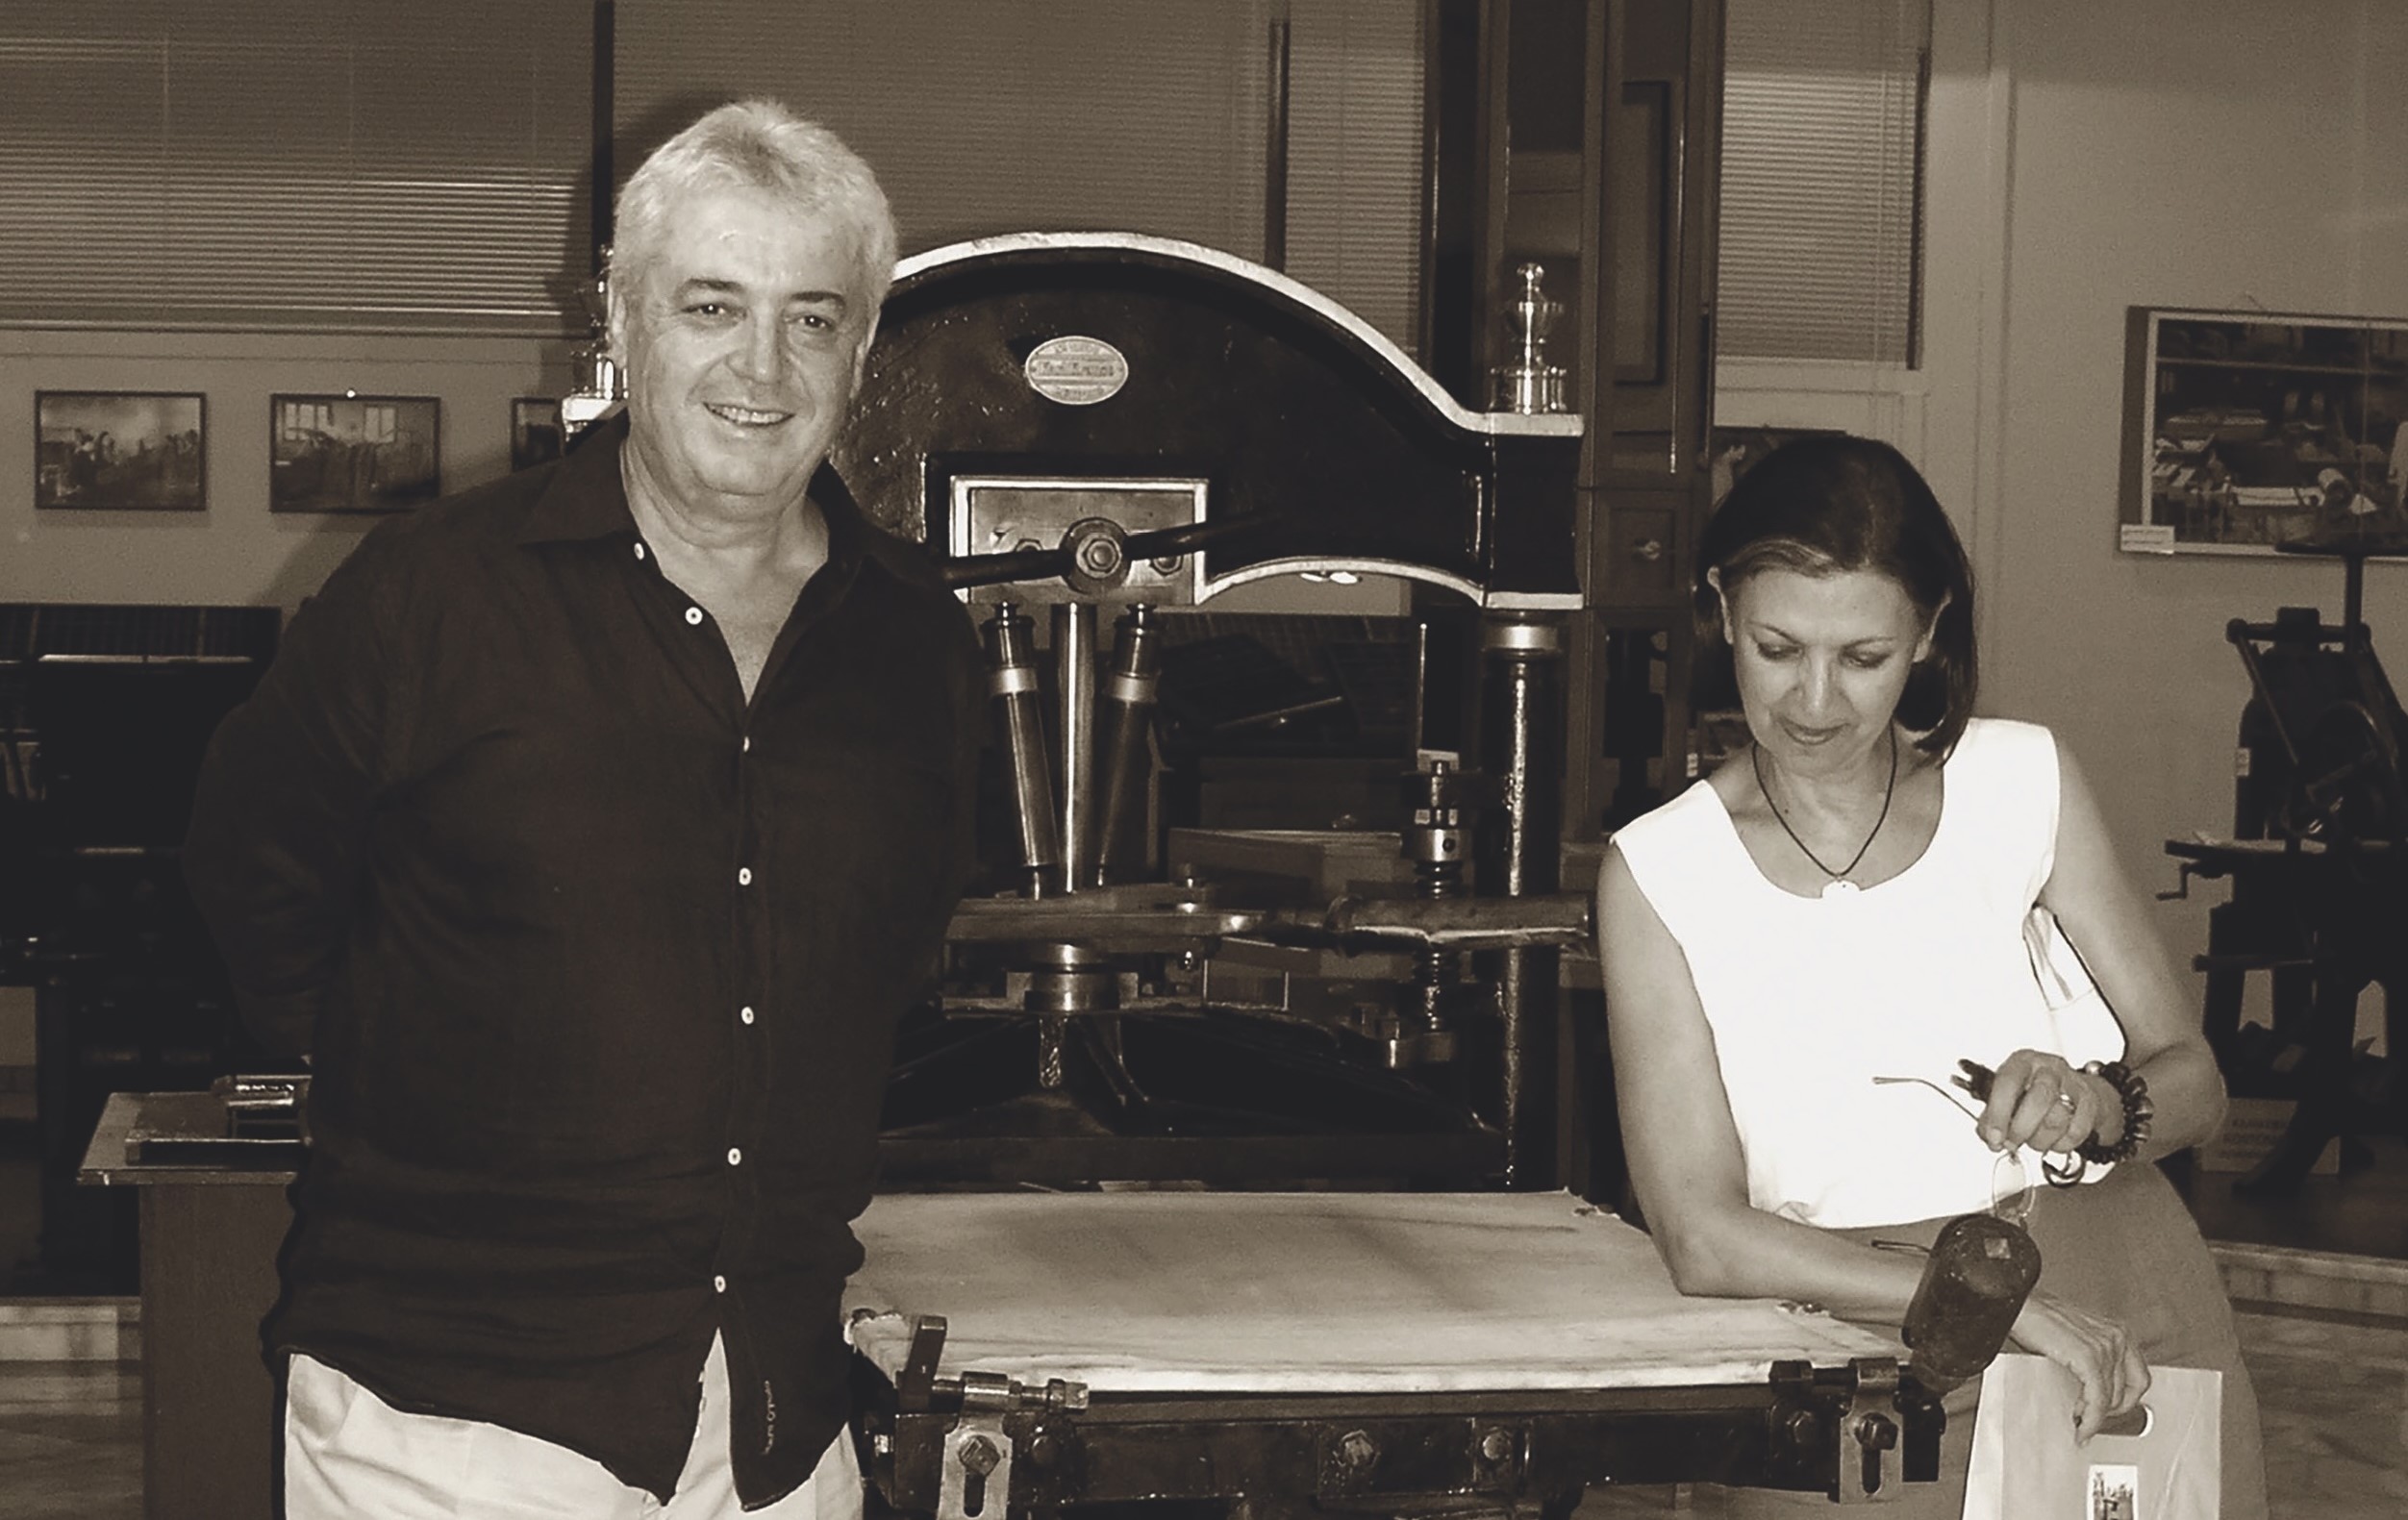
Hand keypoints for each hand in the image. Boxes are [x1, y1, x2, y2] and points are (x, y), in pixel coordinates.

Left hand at [1976, 1049, 2107, 1155]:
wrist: (2073, 1089)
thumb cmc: (2033, 1091)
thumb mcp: (2007, 1095)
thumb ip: (1992, 1116)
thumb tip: (1991, 1137)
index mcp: (2022, 1062)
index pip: (2008, 1083)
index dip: (1999, 1113)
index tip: (1994, 1137)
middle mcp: (2048, 1068)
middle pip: (2038, 1100)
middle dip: (2022, 1129)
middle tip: (2012, 1142)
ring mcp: (2072, 1084)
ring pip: (2057, 1119)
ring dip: (2040, 1139)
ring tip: (2033, 1139)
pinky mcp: (2090, 1103)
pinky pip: (2076, 1132)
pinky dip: (2061, 1144)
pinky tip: (2053, 1140)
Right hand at [2008, 1291, 2150, 1441]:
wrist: (2018, 1306)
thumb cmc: (2040, 1319)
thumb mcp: (2079, 1336)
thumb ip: (2095, 1356)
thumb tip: (2095, 1388)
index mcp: (2117, 1332)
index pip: (2139, 1378)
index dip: (2126, 1400)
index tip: (2110, 1410)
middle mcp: (2117, 1337)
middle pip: (2130, 1392)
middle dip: (2109, 1411)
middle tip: (2091, 1417)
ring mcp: (2105, 1347)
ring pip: (2113, 1399)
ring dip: (2095, 1416)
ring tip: (2078, 1418)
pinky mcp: (2089, 1358)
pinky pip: (2097, 1400)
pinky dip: (2090, 1420)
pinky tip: (2081, 1426)